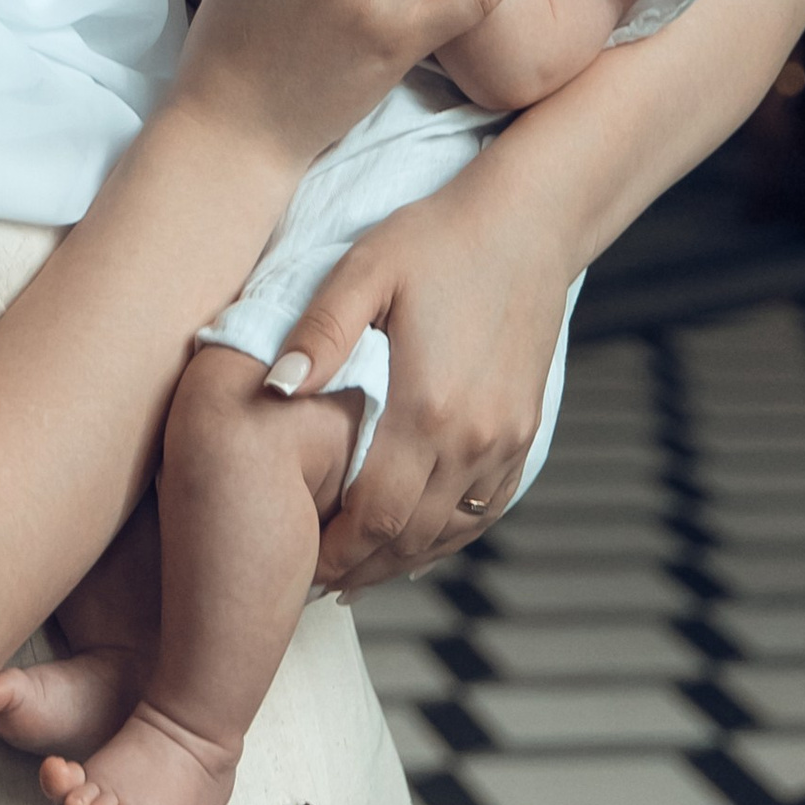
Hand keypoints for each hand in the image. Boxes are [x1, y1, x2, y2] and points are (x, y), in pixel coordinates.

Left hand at [269, 183, 575, 596]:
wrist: (528, 220)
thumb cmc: (436, 236)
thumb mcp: (365, 270)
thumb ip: (319, 333)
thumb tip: (276, 390)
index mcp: (425, 407)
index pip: (374, 514)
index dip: (338, 551)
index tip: (302, 567)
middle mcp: (473, 437)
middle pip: (411, 536)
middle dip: (364, 566)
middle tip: (321, 584)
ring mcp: (506, 438)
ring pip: (451, 530)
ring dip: (405, 558)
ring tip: (361, 573)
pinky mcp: (526, 430)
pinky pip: (487, 507)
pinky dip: (451, 534)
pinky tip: (422, 539)